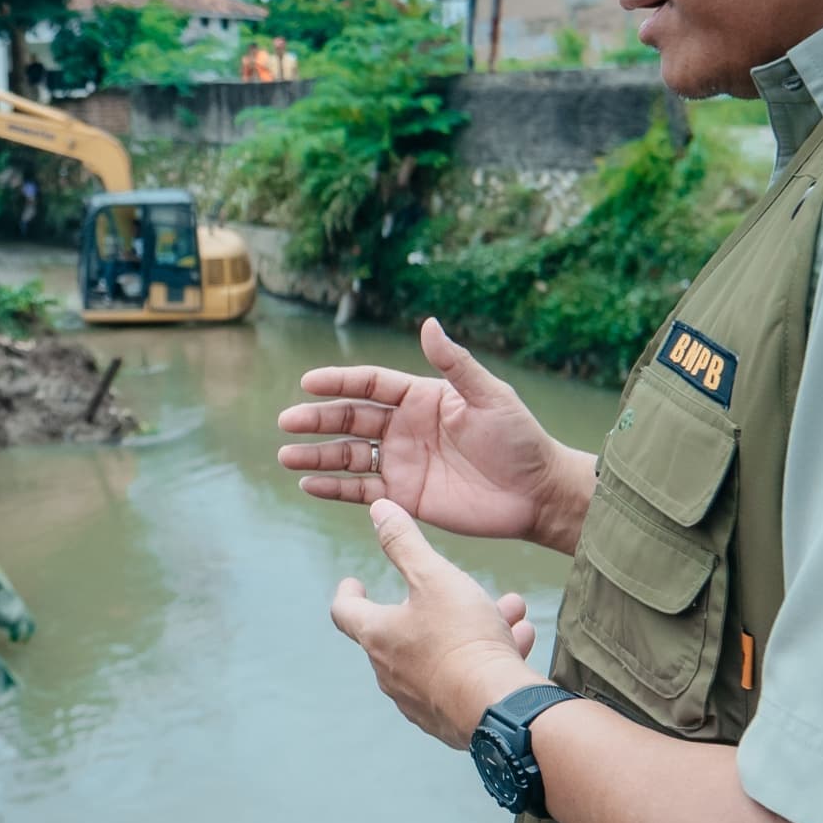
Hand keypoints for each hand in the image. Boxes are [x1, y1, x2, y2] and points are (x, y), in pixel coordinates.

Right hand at [278, 317, 584, 546]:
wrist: (536, 492)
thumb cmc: (519, 438)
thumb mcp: (489, 396)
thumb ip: (455, 364)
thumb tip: (428, 324)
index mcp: (421, 398)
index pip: (370, 384)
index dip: (339, 382)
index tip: (309, 383)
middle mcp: (404, 428)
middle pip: (351, 419)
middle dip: (318, 420)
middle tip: (287, 421)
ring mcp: (402, 463)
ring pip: (348, 456)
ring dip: (316, 455)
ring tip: (286, 455)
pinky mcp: (405, 498)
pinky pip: (361, 491)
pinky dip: (333, 489)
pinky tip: (309, 485)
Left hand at [330, 501, 546, 749]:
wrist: (496, 707)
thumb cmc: (461, 637)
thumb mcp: (435, 577)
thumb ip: (405, 543)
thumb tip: (378, 509)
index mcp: (378, 635)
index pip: (345, 612)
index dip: (348, 593)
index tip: (354, 581)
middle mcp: (391, 672)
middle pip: (399, 632)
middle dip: (428, 606)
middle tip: (450, 589)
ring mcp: (419, 699)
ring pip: (440, 653)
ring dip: (468, 627)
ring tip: (506, 610)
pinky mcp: (450, 718)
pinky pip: (463, 678)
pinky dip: (483, 656)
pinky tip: (520, 639)